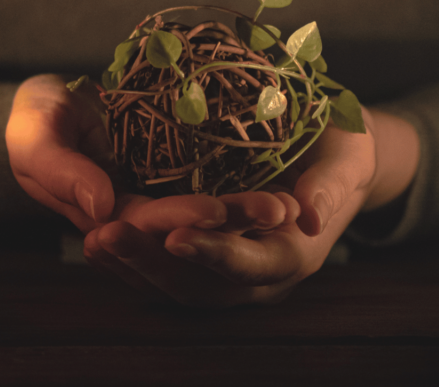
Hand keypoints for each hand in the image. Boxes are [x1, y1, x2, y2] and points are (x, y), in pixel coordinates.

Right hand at [6, 74, 293, 237]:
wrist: (65, 92)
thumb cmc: (42, 112)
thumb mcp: (33, 130)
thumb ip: (55, 166)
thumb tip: (102, 207)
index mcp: (106, 221)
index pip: (147, 229)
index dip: (179, 222)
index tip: (213, 209)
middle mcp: (145, 222)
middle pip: (191, 235)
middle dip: (232, 225)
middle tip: (274, 208)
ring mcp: (171, 204)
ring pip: (215, 224)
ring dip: (251, 217)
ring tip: (287, 204)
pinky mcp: (192, 181)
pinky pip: (227, 195)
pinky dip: (254, 195)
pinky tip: (291, 192)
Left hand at [83, 107, 419, 306]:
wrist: (332, 162)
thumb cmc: (341, 154)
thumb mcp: (346, 161)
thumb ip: (330, 187)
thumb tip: (310, 215)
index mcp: (292, 255)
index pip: (250, 264)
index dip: (214, 253)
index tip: (175, 234)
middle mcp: (254, 276)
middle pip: (198, 285)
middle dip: (151, 264)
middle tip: (107, 236)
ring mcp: (225, 271)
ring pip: (172, 282)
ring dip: (131, 265)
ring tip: (92, 238)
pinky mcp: (203, 257)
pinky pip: (162, 268)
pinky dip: (130, 257)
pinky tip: (96, 235)